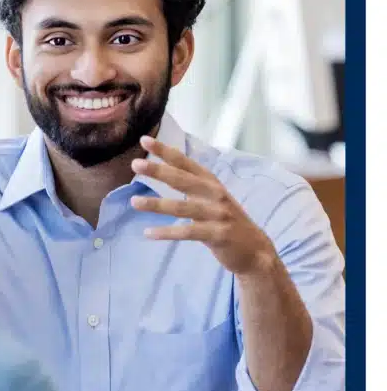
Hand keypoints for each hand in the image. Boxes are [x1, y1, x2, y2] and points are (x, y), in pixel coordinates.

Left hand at [129, 135, 275, 275]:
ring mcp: (218, 214)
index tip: (145, 140)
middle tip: (135, 164)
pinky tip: (148, 233)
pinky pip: (188, 232)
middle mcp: (215, 194)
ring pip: (182, 207)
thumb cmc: (226, 220)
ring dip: (156, 205)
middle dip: (158, 171)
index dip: (165, 151)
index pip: (185, 163)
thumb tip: (163, 170)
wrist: (255, 250)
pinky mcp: (218, 234)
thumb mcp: (211, 198)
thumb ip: (191, 185)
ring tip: (134, 202)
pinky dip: (167, 232)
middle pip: (182, 180)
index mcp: (211, 182)